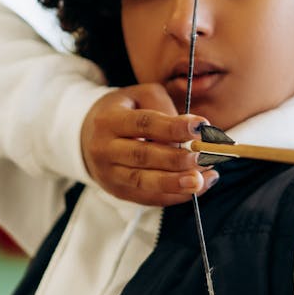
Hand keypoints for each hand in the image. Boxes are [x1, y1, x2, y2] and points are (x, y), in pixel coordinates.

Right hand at [80, 83, 218, 205]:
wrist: (89, 136)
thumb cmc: (124, 112)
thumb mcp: (140, 96)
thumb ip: (163, 108)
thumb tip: (188, 133)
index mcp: (109, 121)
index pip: (143, 124)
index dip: (174, 127)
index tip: (201, 126)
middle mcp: (104, 149)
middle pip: (142, 156)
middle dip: (176, 159)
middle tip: (204, 156)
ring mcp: (110, 174)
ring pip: (144, 182)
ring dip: (176, 183)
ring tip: (202, 180)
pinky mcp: (119, 192)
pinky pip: (149, 198)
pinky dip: (176, 196)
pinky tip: (200, 187)